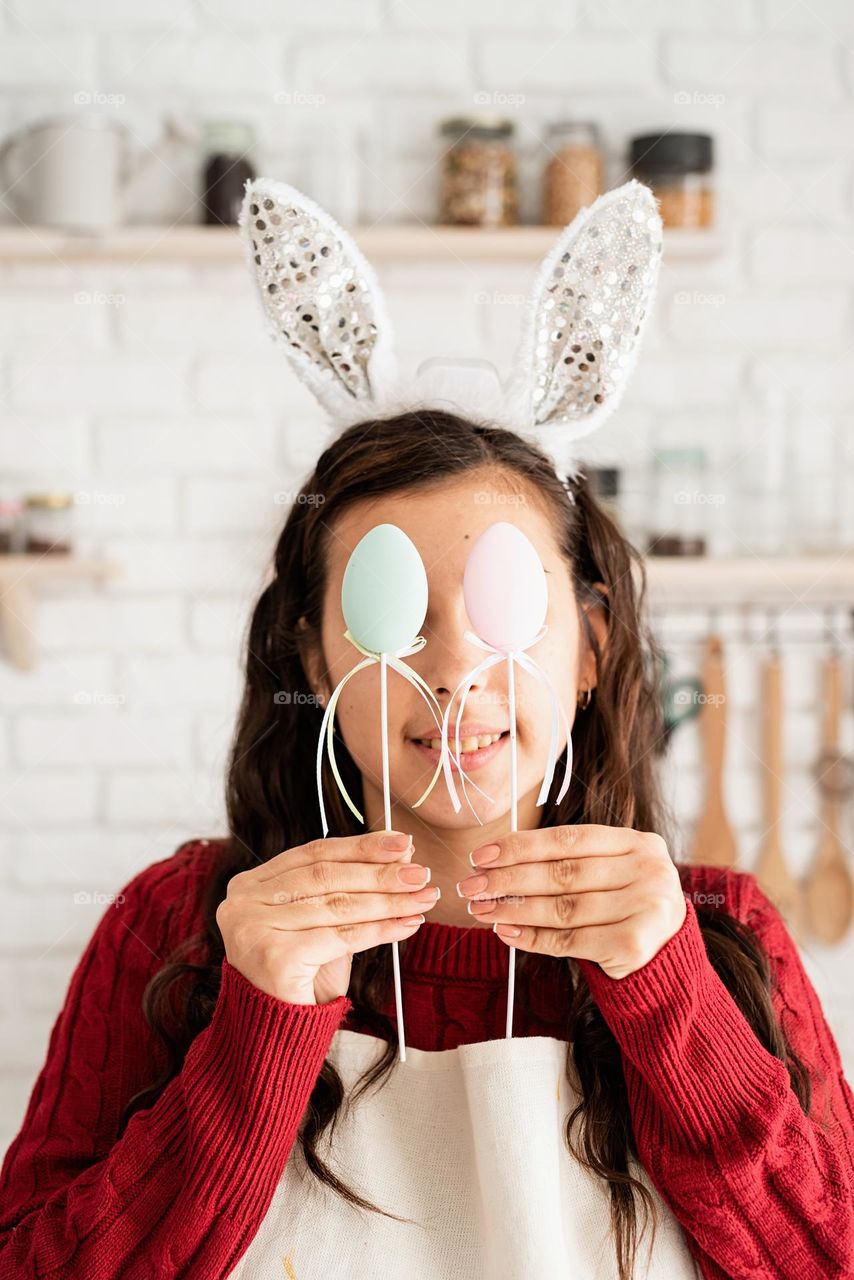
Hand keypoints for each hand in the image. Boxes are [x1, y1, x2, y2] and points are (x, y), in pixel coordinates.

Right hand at [216, 831, 439, 1005]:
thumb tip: (402, 852)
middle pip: (326, 876)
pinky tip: (406, 925)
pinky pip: (339, 937)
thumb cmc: (303, 974)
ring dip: (389, 901)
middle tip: (420, 873)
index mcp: (251, 884)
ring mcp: (254, 928)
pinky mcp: (274, 957)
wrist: (279, 1034)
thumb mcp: (327, 922)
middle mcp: (243, 902)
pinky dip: (379, 929)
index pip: (314, 853)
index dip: (361, 846)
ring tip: (422, 898)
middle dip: (380, 873)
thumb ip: (353, 887)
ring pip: (337, 905)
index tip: (402, 843)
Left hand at [455, 824, 686, 979]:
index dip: (521, 846)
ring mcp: (645, 907)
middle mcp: (647, 870)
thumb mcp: (607, 874)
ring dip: (514, 909)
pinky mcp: (635, 944)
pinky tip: (506, 932)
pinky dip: (533, 937)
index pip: (568, 839)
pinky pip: (570, 940)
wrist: (666, 959)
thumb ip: (565, 863)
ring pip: (563, 908)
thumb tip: (493, 864)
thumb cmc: (624, 908)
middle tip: (470, 885)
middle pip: (562, 873)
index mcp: (638, 842)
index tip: (481, 855)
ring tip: (480, 910)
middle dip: (508, 879)